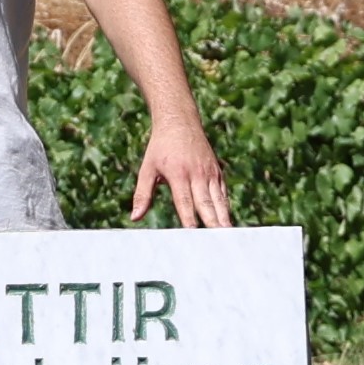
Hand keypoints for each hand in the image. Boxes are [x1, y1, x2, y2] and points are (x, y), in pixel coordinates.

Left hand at [128, 112, 228, 231]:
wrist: (180, 122)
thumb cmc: (160, 148)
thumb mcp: (147, 169)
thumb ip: (142, 194)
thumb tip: (135, 217)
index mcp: (178, 174)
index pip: (185, 202)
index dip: (189, 219)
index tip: (193, 235)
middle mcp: (197, 174)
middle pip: (206, 203)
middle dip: (212, 224)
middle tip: (218, 242)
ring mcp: (209, 173)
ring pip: (218, 200)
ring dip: (223, 219)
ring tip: (228, 236)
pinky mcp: (217, 172)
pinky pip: (222, 193)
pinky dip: (225, 208)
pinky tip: (227, 223)